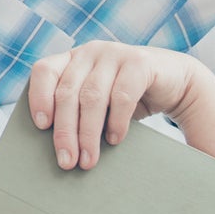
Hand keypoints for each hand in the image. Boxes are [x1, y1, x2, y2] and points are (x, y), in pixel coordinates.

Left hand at [28, 41, 199, 169]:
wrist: (176, 84)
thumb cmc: (127, 99)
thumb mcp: (98, 103)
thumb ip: (77, 113)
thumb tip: (58, 150)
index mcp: (72, 59)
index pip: (44, 71)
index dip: (39, 97)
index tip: (41, 126)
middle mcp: (90, 52)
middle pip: (67, 92)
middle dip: (65, 131)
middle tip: (66, 162)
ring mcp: (115, 53)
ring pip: (92, 97)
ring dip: (88, 133)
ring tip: (88, 160)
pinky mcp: (140, 62)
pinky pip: (122, 95)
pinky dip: (116, 122)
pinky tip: (115, 140)